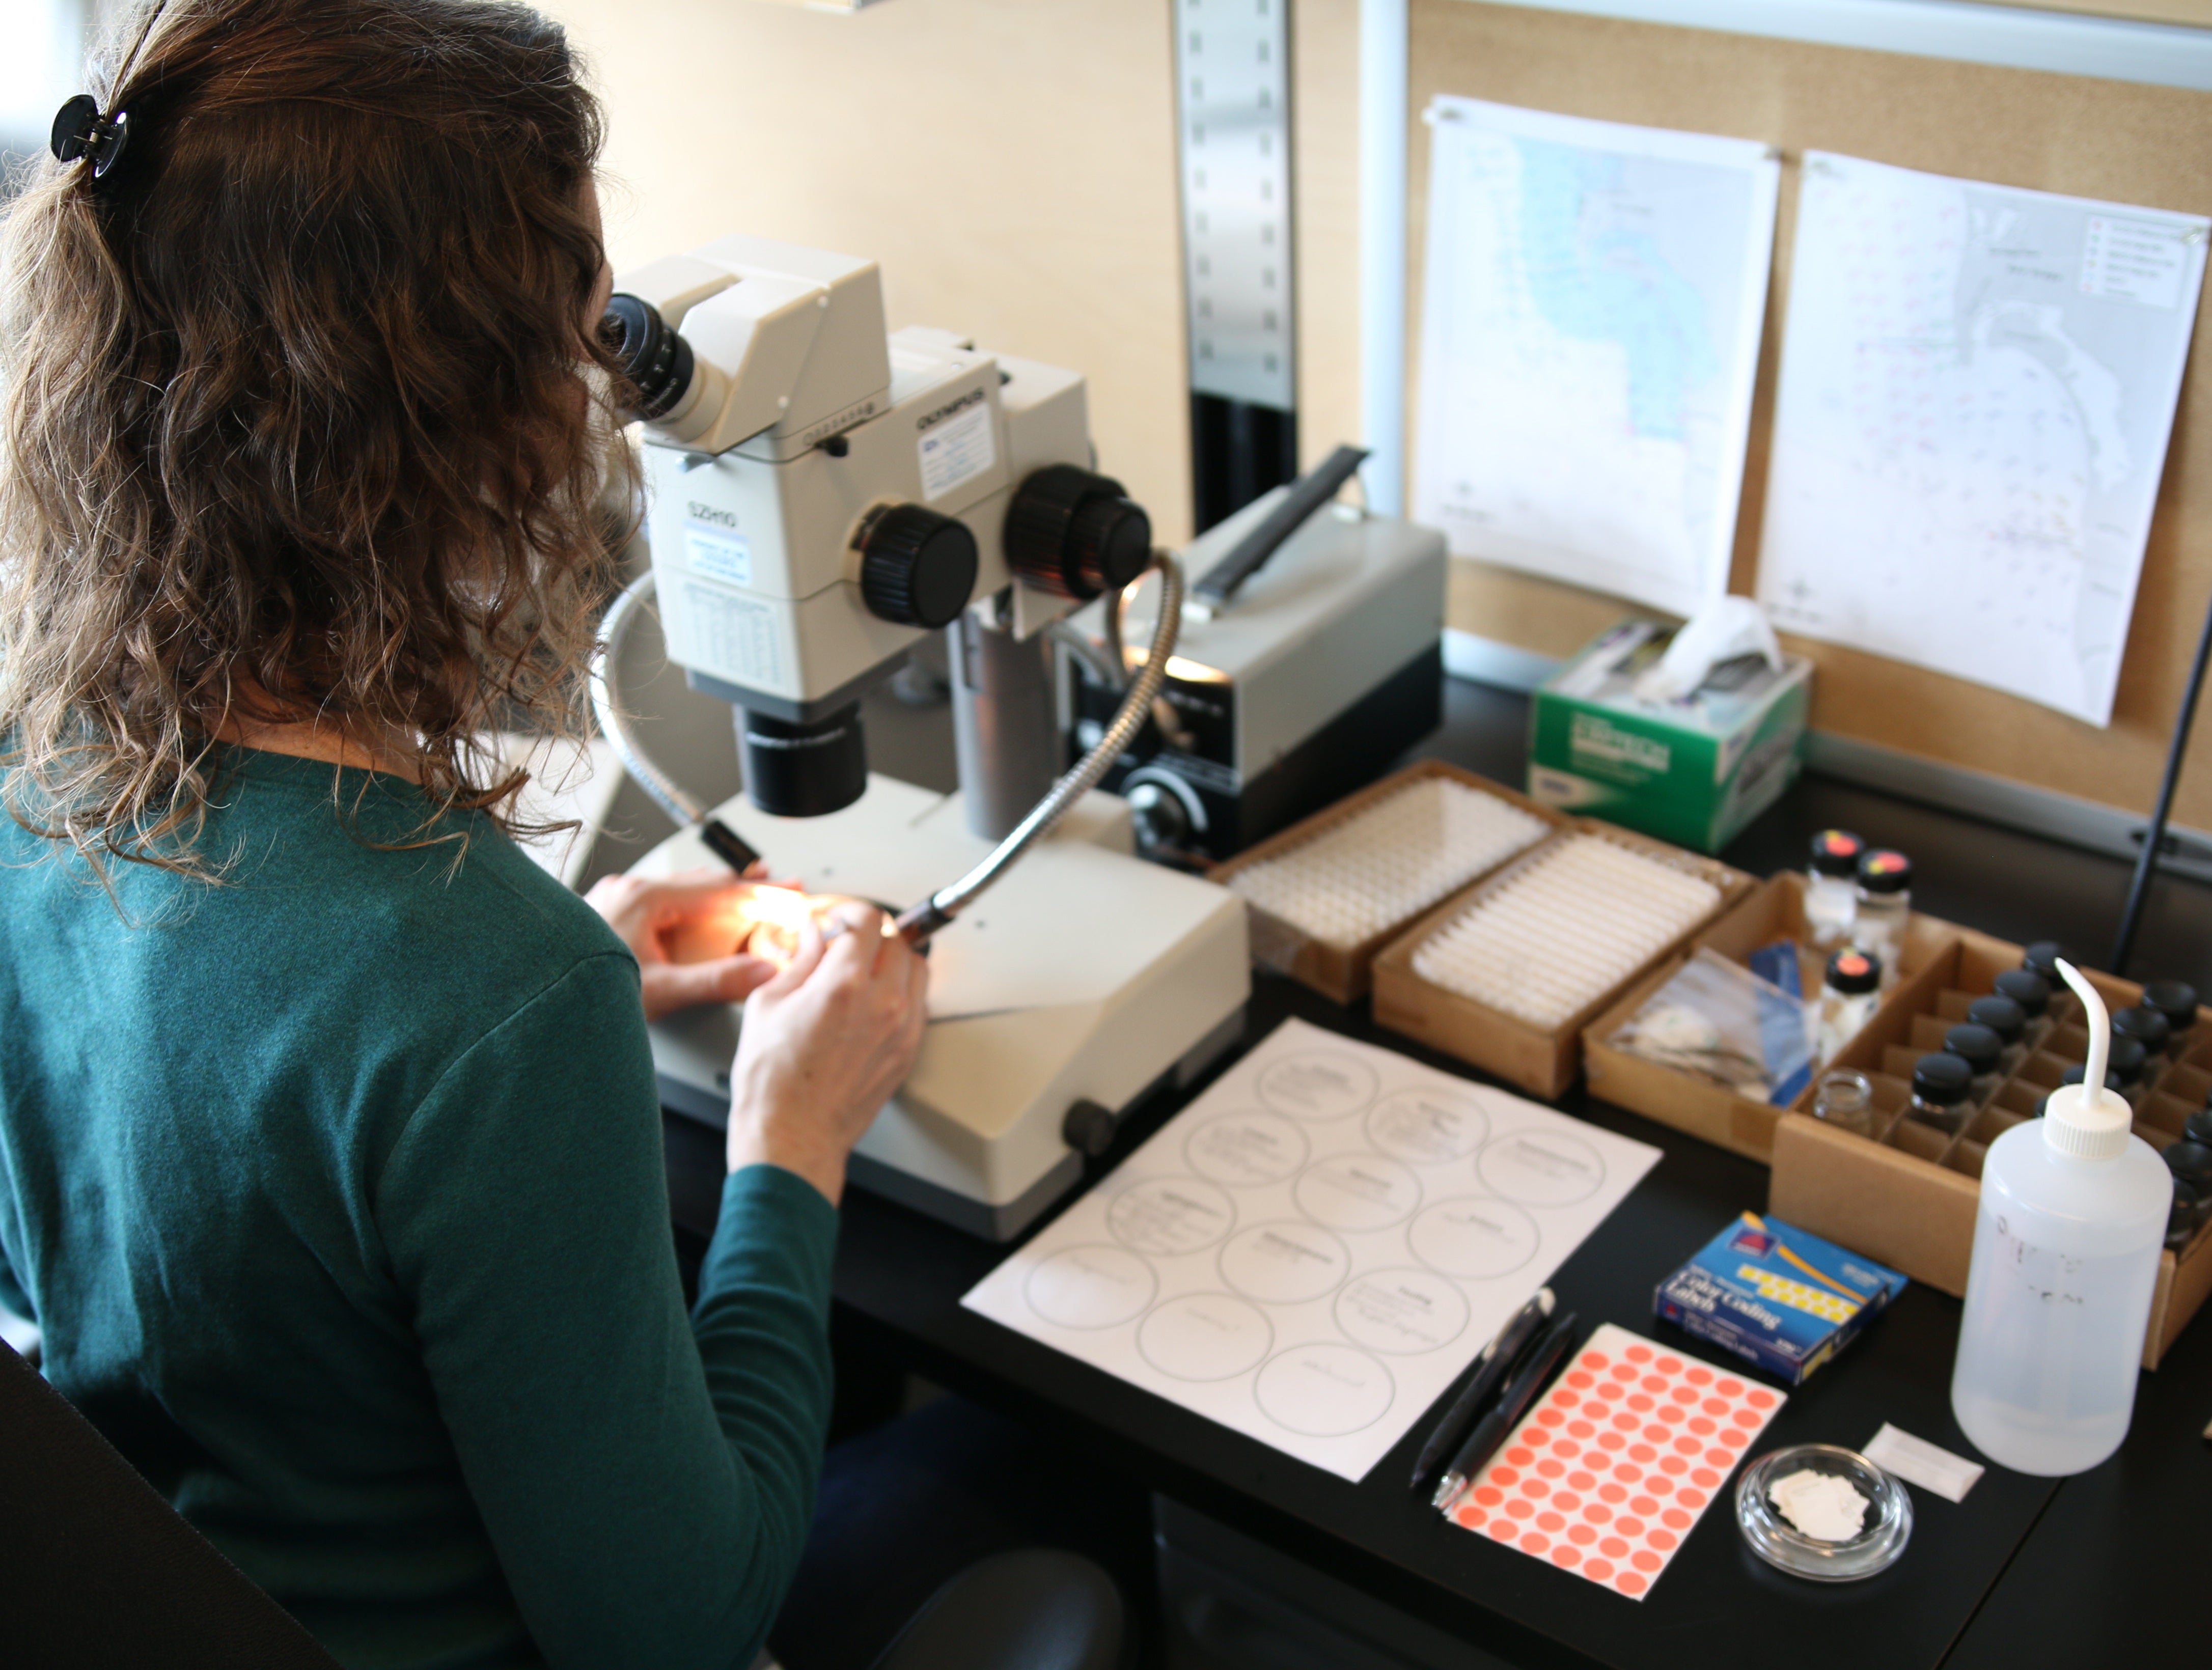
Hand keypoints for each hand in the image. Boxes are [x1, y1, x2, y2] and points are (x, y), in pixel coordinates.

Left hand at [584, 863, 782, 1021]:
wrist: (540, 1001)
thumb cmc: (584, 994)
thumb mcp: (662, 991)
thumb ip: (717, 980)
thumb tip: (762, 971)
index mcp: (644, 898)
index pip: (718, 889)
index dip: (759, 893)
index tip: (787, 892)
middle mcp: (628, 891)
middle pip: (701, 883)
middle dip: (743, 888)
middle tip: (779, 887)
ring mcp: (615, 899)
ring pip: (678, 891)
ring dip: (715, 896)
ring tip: (747, 895)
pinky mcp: (608, 914)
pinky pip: (659, 903)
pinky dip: (688, 908)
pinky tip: (697, 915)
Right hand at [724, 902, 929, 1204]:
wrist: (791, 1137)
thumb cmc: (773, 1084)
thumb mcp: (767, 1004)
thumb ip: (800, 960)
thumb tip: (814, 935)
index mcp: (845, 984)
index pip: (867, 919)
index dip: (847, 911)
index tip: (834, 919)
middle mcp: (883, 1003)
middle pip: (895, 940)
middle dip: (867, 935)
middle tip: (842, 944)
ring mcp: (902, 1029)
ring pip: (915, 968)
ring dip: (891, 960)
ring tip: (861, 971)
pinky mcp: (908, 1051)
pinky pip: (918, 1003)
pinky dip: (900, 992)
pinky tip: (871, 1002)